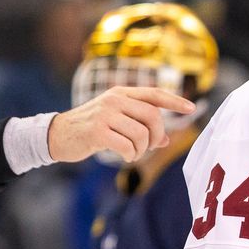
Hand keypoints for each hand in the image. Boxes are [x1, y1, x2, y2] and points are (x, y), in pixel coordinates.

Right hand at [48, 86, 194, 162]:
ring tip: (133, 152)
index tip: (192, 108)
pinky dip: (130, 155)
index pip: (154, 94)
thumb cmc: (91, 129)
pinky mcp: (97, 131)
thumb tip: (166, 140)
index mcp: (121, 93)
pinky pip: (127, 146)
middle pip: (152, 116)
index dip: (174, 101)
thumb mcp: (116, 122)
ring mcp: (105, 114)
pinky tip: (125, 156)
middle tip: (150, 146)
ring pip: (141, 134)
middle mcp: (114, 99)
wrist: (57, 135)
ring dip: (142, 149)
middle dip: (157, 136)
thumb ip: (140, 127)